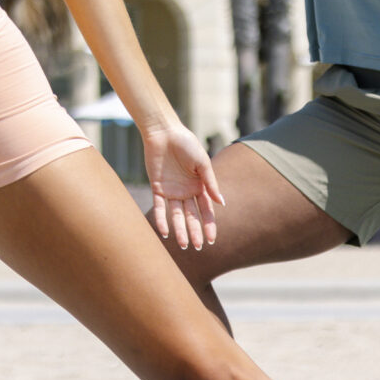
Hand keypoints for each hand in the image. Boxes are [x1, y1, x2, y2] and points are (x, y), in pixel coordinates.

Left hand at [142, 121, 224, 250]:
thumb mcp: (202, 163)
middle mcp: (186, 192)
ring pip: (176, 215)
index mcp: (199, 186)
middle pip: (191, 216)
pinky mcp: (157, 188)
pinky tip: (165, 232)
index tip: (212, 240)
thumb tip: (222, 203)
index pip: (206, 210)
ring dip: (180, 230)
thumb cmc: (186, 144)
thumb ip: (210, 183)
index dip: (209, 225)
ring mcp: (171, 191)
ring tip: (183, 245)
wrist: (164, 132)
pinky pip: (159, 207)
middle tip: (198, 248)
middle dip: (195, 231)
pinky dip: (161, 219)